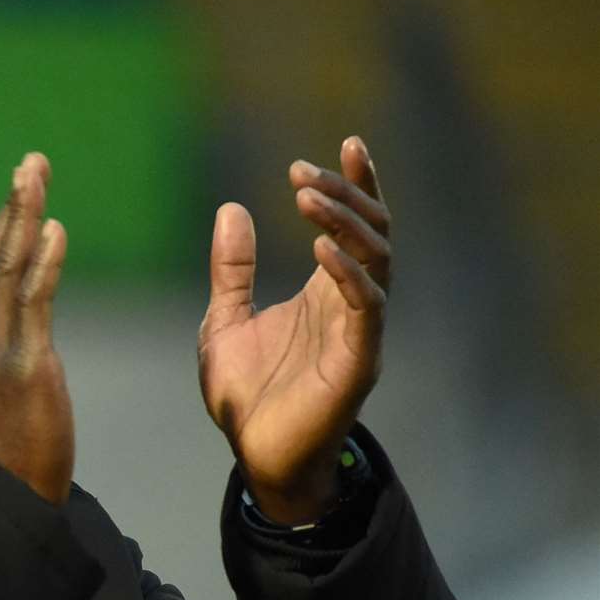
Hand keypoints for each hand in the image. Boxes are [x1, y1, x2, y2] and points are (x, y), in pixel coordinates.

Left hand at [198, 136, 390, 523]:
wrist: (254, 457)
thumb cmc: (246, 396)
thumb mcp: (224, 321)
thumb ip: (232, 270)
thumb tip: (231, 209)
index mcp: (324, 293)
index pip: (354, 227)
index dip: (355, 185)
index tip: (346, 142)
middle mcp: (351, 305)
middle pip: (370, 233)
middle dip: (343, 195)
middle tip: (303, 172)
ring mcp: (359, 331)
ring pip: (375, 261)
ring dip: (343, 224)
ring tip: (307, 196)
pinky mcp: (357, 362)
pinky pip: (366, 308)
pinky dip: (348, 275)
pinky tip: (322, 249)